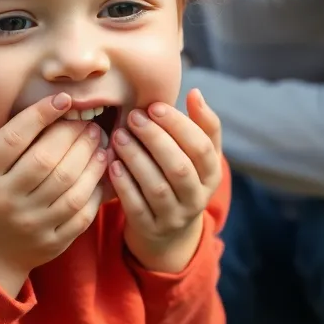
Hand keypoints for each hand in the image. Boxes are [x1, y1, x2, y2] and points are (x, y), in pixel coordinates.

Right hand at [0, 93, 109, 297]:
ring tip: (98, 138)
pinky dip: (95, 188)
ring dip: (89, 158)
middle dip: (72, 134)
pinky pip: (81, 212)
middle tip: (86, 120)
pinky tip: (101, 169)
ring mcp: (30, 223)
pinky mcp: (51, 241)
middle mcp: (6, 200)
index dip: (41, 114)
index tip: (63, 99)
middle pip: (45, 160)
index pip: (14, 138)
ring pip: (68, 185)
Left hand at [110, 88, 222, 273]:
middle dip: (155, 139)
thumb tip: (195, 93)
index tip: (155, 106)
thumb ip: (201, 125)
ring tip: (119, 135)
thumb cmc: (181, 177)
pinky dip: (124, 184)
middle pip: (179, 168)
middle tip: (133, 117)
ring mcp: (174, 217)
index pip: (202, 148)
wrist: (169, 231)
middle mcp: (197, 198)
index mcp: (211, 175)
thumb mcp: (197, 155)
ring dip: (136, 159)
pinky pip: (136, 207)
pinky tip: (112, 163)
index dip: (179, 126)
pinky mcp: (150, 228)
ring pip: (156, 188)